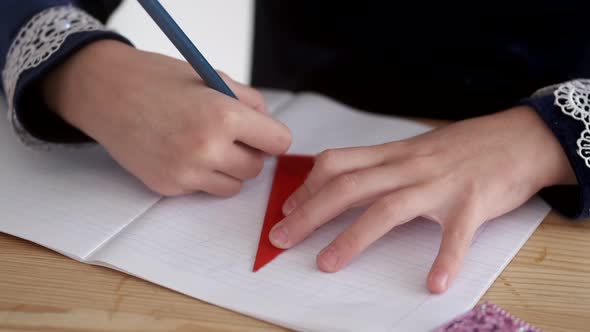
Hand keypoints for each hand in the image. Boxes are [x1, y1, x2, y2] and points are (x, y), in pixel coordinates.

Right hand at [43, 40, 290, 195]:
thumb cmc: (159, 80)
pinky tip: (182, 152)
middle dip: (250, 153)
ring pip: (234, 186)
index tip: (263, 132)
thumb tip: (268, 125)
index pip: (279, 142)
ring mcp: (187, 173)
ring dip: (229, 169)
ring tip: (208, 145)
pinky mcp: (169, 188)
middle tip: (231, 136)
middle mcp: (208, 149)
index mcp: (224, 116)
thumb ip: (249, 102)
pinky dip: (202, 176)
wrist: (106, 93)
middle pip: (257, 168)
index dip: (272, 135)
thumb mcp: (213, 78)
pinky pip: (204, 190)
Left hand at [269, 106, 574, 292]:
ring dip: (353, 238)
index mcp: (394, 153)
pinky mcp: (474, 202)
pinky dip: (445, 259)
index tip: (286, 210)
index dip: (307, 187)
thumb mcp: (415, 150)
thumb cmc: (464, 147)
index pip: (338, 163)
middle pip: (350, 186)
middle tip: (281, 240)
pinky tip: (434, 283)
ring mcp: (441, 184)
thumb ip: (381, 165)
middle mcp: (410, 166)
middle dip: (310, 213)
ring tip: (327, 265)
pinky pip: (456, 234)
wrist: (521, 136)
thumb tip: (344, 181)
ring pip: (388, 208)